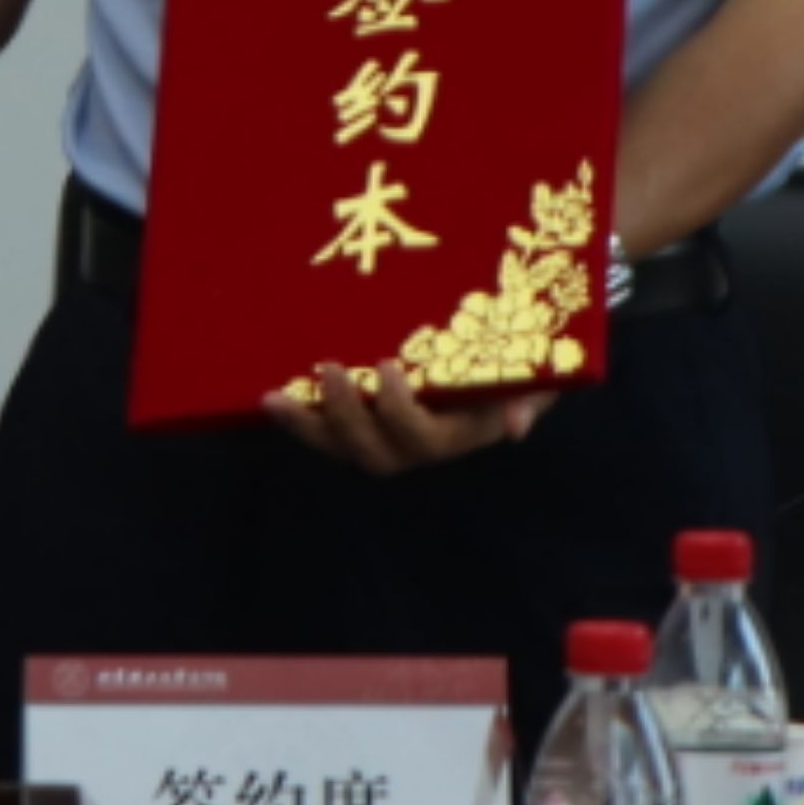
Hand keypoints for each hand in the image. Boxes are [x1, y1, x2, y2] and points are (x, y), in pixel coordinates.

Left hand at [263, 360, 553, 478]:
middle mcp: (415, 444)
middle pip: (373, 454)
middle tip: (328, 368)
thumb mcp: (535, 376)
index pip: (423, 440)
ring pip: (341, 448)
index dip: (400, 413)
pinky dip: (298, 420)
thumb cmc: (519, 361)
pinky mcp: (358, 419)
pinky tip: (267, 399)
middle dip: (345, 418)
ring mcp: (383, 434)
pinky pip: (324, 432)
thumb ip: (530, 397)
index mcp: (456, 433)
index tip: (386, 366)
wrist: (500, 350)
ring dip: (307, 427)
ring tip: (275, 399)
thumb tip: (515, 427)